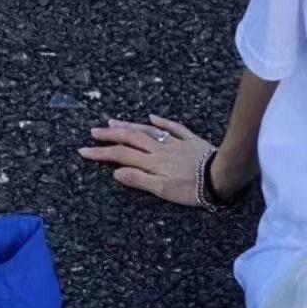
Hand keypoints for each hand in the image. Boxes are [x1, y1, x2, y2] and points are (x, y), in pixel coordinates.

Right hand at [78, 114, 215, 206]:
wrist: (223, 176)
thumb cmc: (193, 189)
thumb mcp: (163, 190)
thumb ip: (140, 180)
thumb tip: (116, 172)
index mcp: (152, 162)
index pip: (121, 155)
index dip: (101, 153)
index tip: (83, 151)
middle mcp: (160, 149)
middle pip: (131, 138)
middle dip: (110, 135)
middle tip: (93, 132)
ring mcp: (176, 143)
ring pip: (148, 131)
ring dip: (129, 125)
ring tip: (112, 121)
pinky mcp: (191, 140)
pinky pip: (173, 127)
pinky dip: (160, 122)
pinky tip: (151, 117)